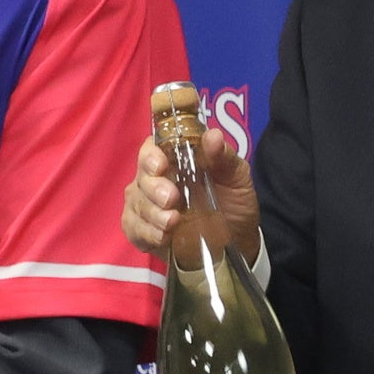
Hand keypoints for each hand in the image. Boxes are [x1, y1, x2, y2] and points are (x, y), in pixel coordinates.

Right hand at [122, 134, 256, 265]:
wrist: (239, 237)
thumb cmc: (234, 200)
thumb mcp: (236, 177)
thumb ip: (224, 157)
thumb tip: (213, 136)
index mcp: (173, 160)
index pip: (151, 150)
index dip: (151, 156)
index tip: (160, 165)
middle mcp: (154, 179)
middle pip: (141, 178)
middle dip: (154, 188)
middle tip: (171, 198)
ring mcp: (146, 205)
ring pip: (136, 204)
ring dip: (153, 213)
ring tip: (173, 221)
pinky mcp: (143, 230)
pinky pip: (133, 229)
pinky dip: (146, 233)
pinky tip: (163, 236)